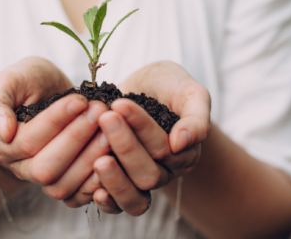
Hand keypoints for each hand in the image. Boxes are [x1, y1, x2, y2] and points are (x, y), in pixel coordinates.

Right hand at [0, 57, 109, 199]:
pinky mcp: (63, 181)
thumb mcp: (8, 80)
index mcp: (1, 143)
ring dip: (90, 157)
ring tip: (110, 130)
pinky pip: (76, 194)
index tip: (80, 100)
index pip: (29, 140)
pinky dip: (95, 182)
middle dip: (76, 139)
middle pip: (46, 167)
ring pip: (62, 184)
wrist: (44, 91)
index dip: (56, 121)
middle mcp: (18, 166)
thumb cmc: (27, 82)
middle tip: (100, 112)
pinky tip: (112, 158)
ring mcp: (40, 177)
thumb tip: (3, 132)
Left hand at [66, 61, 210, 214]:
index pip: (163, 146)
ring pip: (134, 193)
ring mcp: (142, 177)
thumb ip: (196, 118)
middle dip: (125, 146)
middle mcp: (165, 169)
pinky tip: (94, 191)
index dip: (141, 126)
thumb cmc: (171, 86)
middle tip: (105, 118)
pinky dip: (108, 202)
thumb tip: (180, 143)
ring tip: (98, 160)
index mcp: (185, 152)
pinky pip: (118, 204)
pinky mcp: (122, 179)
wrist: (150, 87)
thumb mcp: (191, 93)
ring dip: (115, 178)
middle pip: (148, 173)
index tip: (120, 103)